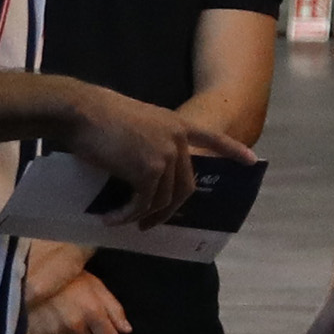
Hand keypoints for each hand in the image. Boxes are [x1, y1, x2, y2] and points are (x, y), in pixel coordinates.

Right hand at [26, 266, 131, 333]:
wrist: (33, 275)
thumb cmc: (70, 280)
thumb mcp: (97, 287)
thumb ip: (114, 309)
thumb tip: (126, 330)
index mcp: (92, 311)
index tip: (102, 329)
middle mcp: (75, 324)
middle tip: (81, 324)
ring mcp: (56, 332)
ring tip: (68, 328)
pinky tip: (55, 330)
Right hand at [55, 85, 238, 227]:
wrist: (81, 110)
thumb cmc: (97, 116)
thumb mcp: (135, 126)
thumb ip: (149, 144)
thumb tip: (141, 174)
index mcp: (176, 124)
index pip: (212, 138)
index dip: (232, 150)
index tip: (252, 160)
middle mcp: (177, 139)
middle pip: (185, 186)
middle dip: (167, 210)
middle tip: (148, 223)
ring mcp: (167, 154)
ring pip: (162, 199)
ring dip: (140, 215)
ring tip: (121, 221)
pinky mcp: (149, 170)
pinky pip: (143, 203)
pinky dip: (127, 215)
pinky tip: (111, 218)